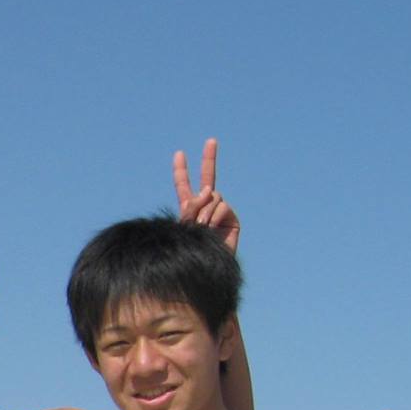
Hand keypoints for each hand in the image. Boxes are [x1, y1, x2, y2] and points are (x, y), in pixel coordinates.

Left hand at [173, 138, 239, 252]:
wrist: (204, 269)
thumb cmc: (190, 250)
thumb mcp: (184, 227)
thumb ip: (191, 207)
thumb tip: (209, 190)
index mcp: (189, 209)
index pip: (184, 187)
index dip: (181, 172)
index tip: (178, 154)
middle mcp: (206, 206)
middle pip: (208, 178)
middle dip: (209, 159)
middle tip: (211, 140)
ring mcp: (220, 211)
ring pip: (212, 197)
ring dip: (204, 210)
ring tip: (200, 227)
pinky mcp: (232, 218)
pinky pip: (221, 206)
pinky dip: (214, 215)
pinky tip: (210, 227)